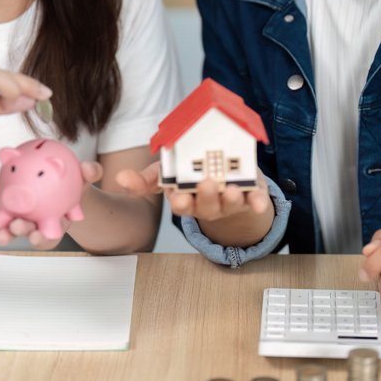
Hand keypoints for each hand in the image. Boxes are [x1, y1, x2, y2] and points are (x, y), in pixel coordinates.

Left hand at [0, 161, 102, 248]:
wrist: (64, 184)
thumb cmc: (74, 186)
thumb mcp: (84, 178)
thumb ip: (90, 173)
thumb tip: (89, 168)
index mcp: (58, 220)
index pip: (51, 233)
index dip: (42, 238)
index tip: (37, 236)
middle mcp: (41, 224)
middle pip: (31, 233)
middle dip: (23, 232)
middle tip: (17, 225)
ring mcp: (27, 220)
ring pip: (15, 230)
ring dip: (7, 233)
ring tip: (1, 231)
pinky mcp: (13, 214)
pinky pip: (4, 221)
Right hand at [117, 162, 272, 247]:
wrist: (227, 178)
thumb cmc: (193, 175)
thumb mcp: (168, 173)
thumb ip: (146, 178)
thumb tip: (120, 179)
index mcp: (186, 199)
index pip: (181, 205)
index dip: (181, 202)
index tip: (179, 197)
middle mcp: (207, 205)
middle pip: (206, 207)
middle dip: (206, 197)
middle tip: (207, 183)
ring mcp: (229, 203)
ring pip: (230, 206)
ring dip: (231, 200)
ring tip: (233, 190)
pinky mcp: (250, 197)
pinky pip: (255, 203)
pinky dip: (258, 203)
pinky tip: (260, 202)